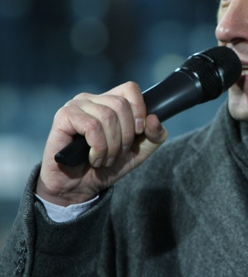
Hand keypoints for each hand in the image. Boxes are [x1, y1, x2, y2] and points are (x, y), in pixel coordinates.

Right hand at [36, 82, 168, 205]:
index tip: (138, 132)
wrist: (78, 187)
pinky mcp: (63, 117)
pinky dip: (98, 147)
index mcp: (109, 102)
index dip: (139, 109)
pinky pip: (91, 126)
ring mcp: (76, 106)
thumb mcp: (140, 152)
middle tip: (119, 152)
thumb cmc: (107, 166)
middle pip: (121, 104)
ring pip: (107, 116)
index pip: (130, 89)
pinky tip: (93, 158)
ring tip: (106, 159)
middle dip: (126, 135)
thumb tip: (153, 118)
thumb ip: (155, 135)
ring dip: (112, 145)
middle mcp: (91, 99)